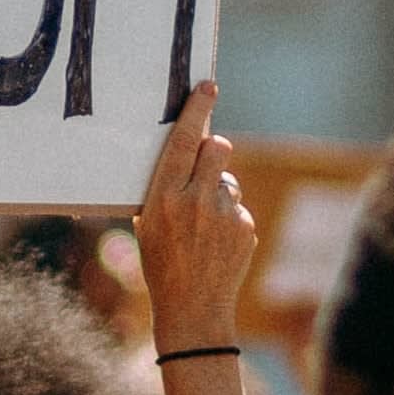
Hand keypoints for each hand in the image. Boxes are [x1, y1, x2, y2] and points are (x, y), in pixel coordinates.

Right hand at [132, 82, 253, 352]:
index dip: (198, 109)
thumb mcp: (148, 223)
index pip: (186, 140)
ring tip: (203, 225)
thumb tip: (188, 152)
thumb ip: (166, 188)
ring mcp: (225, 214)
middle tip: (207, 159)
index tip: (208, 85)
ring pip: (228, 181)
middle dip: (215, 148)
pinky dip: (228, 218)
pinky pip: (238, 207)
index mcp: (164, 196)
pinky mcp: (245, 227)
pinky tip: (216, 242)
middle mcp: (196, 200)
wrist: (191, 309)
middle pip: (219, 148)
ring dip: (218, 192)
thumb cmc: (160, 264)